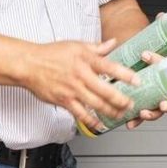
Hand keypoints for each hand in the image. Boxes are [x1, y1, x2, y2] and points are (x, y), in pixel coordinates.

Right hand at [21, 39, 139, 131]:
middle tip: (131, 104)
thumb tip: (113, 43)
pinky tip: (101, 125)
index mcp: (85, 60)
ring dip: (111, 112)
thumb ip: (97, 47)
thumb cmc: (51, 54)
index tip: (137, 81)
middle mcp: (80, 75)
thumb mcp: (76, 45)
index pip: (110, 67)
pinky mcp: (64, 101)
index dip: (125, 75)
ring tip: (121, 114)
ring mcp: (72, 90)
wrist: (28, 64)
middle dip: (121, 100)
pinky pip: (81, 114)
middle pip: (105, 91)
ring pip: (96, 105)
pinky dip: (92, 121)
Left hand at [126, 51, 166, 129]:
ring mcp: (154, 101)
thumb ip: (154, 58)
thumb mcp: (157, 59)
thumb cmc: (156, 63)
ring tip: (139, 115)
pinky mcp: (144, 104)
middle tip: (148, 112)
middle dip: (156, 113)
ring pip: (153, 113)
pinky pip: (141, 115)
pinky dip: (135, 120)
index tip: (163, 105)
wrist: (145, 62)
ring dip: (147, 116)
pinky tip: (129, 123)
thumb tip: (145, 55)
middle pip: (164, 109)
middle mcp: (165, 96)